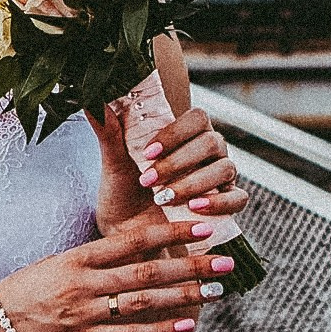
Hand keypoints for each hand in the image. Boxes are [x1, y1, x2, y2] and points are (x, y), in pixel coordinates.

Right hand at [0, 215, 241, 331]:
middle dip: (190, 265)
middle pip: (147, 271)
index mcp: (79, 257)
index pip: (132, 240)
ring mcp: (85, 313)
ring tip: (214, 290)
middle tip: (225, 261)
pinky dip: (159, 329)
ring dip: (183, 296)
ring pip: (143, 302)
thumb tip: (138, 245)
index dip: (170, 232)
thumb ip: (96, 256)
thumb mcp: (59, 261)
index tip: (201, 225)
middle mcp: (85, 283)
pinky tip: (187, 323)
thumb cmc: (27, 289)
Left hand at [93, 100, 249, 230]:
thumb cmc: (123, 193)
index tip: (147, 153)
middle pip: (212, 142)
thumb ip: (108, 130)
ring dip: (194, 182)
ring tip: (165, 198)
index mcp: (186, 134)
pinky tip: (195, 208)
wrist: (128, 234)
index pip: (196, 117)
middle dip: (179, 162)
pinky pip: (238, 198)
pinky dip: (219, 202)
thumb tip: (93, 97)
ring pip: (225, 168)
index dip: (175, 133)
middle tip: (150, 181)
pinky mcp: (226, 204)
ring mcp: (220, 177)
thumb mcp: (113, 163)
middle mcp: (208, 151)